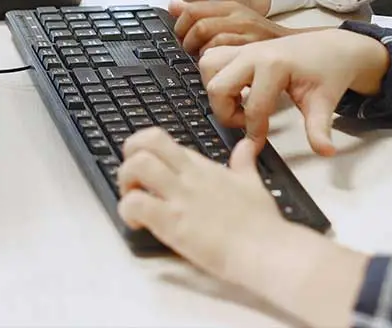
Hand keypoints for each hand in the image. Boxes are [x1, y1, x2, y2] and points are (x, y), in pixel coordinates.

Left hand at [117, 128, 284, 282]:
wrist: (266, 250)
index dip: (145, 151)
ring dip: (125, 182)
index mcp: (203, 166)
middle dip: (129, 157)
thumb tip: (245, 146)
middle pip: (145, 142)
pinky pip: (135, 204)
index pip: (163, 141)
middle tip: (132, 180)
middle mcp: (188, 176)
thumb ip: (244, 163)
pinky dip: (127, 211)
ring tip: (133, 200)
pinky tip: (137, 223)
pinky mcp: (172, 223)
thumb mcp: (253, 182)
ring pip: (136, 166)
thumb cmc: (261, 223)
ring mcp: (180, 197)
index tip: (146, 170)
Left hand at [169, 0, 296, 54]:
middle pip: (200, 27)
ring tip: (204, 63)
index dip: (180, 26)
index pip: (193, 9)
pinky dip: (218, 66)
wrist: (291, 46)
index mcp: (230, 7)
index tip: (180, 38)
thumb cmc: (257, 35)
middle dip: (188, 43)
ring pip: (211, 43)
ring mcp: (247, 34)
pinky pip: (227, 58)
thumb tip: (172, 5)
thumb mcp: (229, 17)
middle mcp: (238, 17)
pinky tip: (218, 69)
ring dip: (203, 57)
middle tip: (189, 53)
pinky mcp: (253, 51)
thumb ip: (200, 12)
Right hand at [199, 30, 389, 152]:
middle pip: (218, 87)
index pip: (252, 108)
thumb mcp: (324, 103)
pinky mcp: (242, 48)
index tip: (260, 144)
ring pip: (209, 66)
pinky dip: (216, 76)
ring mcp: (246, 48)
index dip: (254, 133)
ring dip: (218, 91)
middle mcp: (254, 53)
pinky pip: (213, 58)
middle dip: (227, 113)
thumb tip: (325, 152)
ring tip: (239, 104)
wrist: (332, 48)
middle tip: (247, 122)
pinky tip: (237, 90)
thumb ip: (319, 129)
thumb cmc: (327, 72)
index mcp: (274, 65)